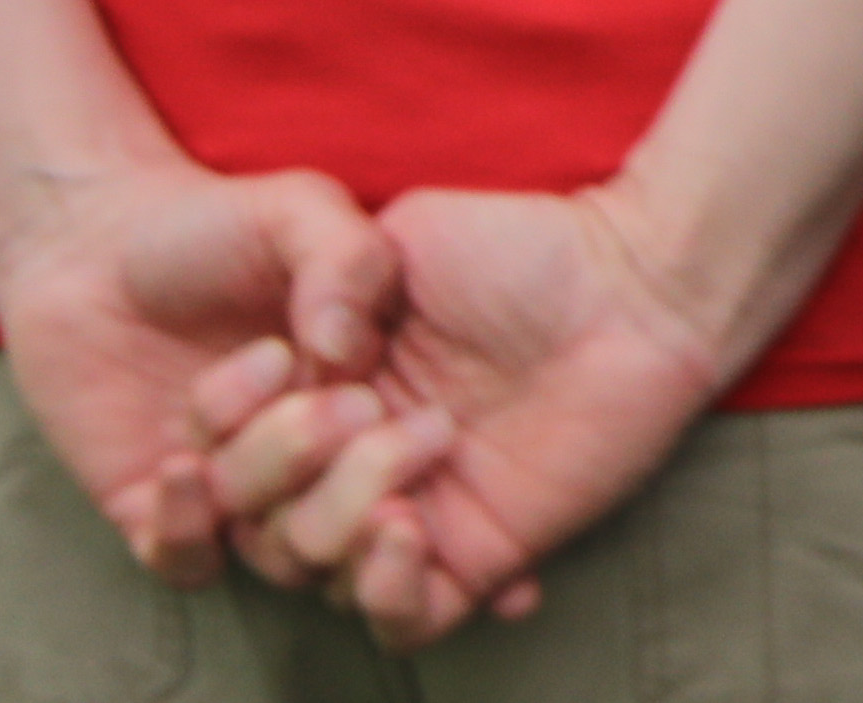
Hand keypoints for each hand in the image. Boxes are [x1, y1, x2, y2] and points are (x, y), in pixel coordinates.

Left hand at [0, 160, 396, 583]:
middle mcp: (305, 452)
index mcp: (364, 390)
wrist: (95, 247)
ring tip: (260, 374)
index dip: (422, 456)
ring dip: (268, 471)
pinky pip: (182, 557)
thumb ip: (347, 259)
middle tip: (352, 406)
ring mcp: (231, 485)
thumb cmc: (212, 225)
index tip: (434, 422)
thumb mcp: (300, 212)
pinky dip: (187, 526)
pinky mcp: (154, 508)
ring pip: (269, 537)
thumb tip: (348, 350)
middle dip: (358, 472)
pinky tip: (183, 463)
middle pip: (348, 514)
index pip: (410, 460)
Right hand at [222, 180, 743, 650]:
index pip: (226, 452)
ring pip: (314, 571)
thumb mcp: (401, 241)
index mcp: (326, 394)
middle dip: (285, 466)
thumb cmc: (525, 245)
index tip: (276, 364)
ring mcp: (417, 512)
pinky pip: (404, 621)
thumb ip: (326, 288)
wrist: (636, 278)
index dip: (226, 424)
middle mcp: (355, 463)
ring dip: (337, 520)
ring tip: (417, 451)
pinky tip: (410, 531)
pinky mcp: (482, 552)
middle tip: (369, 406)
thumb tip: (289, 360)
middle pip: (258, 522)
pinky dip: (385, 591)